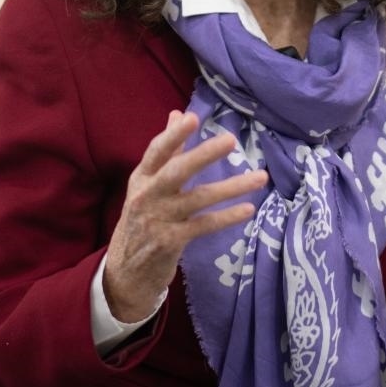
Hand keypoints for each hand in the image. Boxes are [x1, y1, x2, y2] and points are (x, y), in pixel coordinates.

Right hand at [104, 111, 267, 321]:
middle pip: (177, 171)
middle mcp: (148, 196)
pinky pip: (204, 225)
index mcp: (142, 178)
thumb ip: (165, 151)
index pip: (156, 152)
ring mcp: (159, 219)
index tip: (192, 118)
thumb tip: (178, 113)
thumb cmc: (141, 220)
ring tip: (261, 177)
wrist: (124, 273)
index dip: (174, 135)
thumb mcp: (146, 185)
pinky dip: (227, 217)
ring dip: (232, 187)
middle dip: (203, 155)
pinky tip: (248, 209)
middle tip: (230, 140)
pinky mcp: (171, 241)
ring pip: (199, 198)